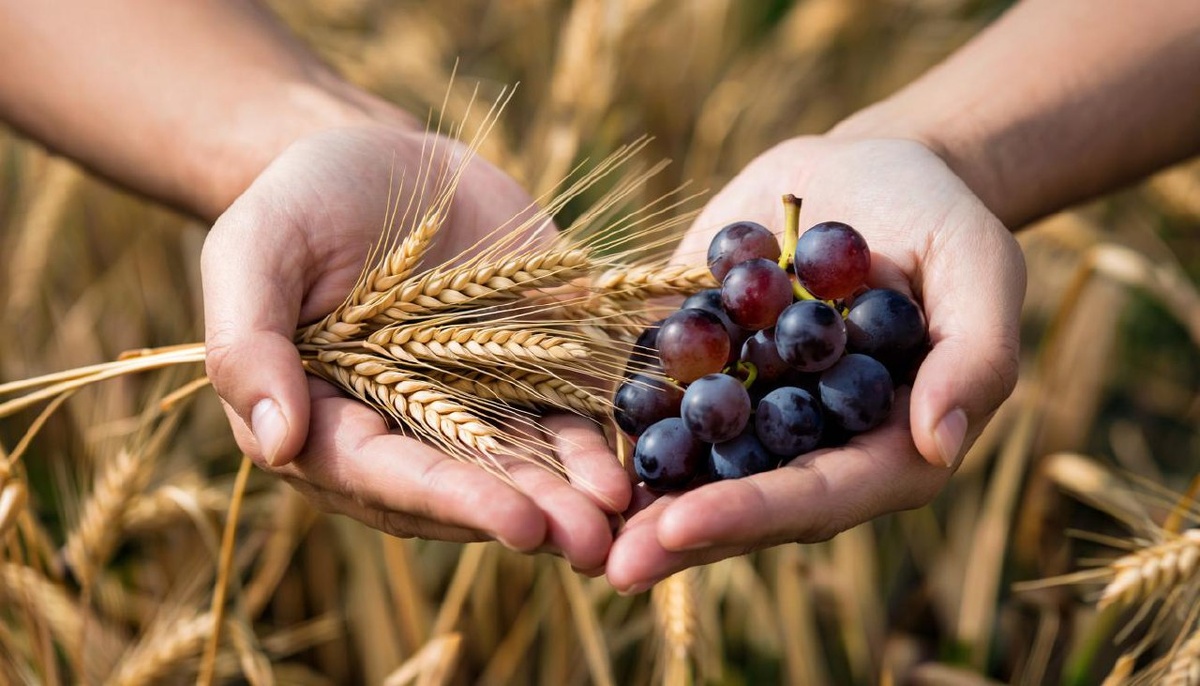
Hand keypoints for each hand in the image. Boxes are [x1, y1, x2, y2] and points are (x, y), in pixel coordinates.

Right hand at [200, 122, 629, 570]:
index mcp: (324, 420)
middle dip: (528, 514)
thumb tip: (275, 443)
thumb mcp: (254, 250)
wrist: (383, 160)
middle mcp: (399, 432)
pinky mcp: (525, 375)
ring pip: (520, 468)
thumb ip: (251, 342)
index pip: (383, 475)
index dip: (450, 499)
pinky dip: (596, 445)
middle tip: (590, 543)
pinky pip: (562, 419)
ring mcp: (468, 408)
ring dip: (572, 499)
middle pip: (462, 489)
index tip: (513, 521)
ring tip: (625, 521)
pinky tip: (636, 467)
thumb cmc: (299, 201)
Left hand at [604, 136, 1024, 591]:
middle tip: (611, 563)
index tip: (684, 525)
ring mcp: (751, 409)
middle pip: (743, 501)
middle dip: (678, 532)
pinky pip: (655, 401)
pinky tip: (557, 442)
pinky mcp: (704, 364)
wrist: (866, 172)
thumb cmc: (941, 219)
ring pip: (691, 467)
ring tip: (567, 524)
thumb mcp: (979, 269)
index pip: (819, 496)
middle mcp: (810, 444)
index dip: (752, 515)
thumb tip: (939, 444)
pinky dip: (612, 423)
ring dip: (632, 499)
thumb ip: (974, 357)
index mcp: (885, 446)